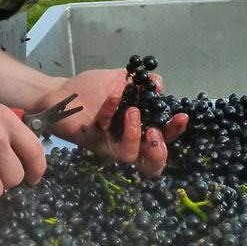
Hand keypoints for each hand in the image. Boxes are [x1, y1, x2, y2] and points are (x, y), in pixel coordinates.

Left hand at [28, 69, 187, 177]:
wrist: (65, 92)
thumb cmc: (95, 90)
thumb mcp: (123, 81)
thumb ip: (143, 83)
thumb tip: (158, 84)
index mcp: (138, 131)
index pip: (163, 139)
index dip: (175, 133)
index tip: (181, 116)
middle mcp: (126, 144)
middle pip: (149, 164)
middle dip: (158, 151)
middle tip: (155, 131)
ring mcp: (108, 144)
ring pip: (127, 155)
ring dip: (134, 134)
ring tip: (133, 111)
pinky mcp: (89, 139)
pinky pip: (101, 131)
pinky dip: (109, 112)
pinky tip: (114, 96)